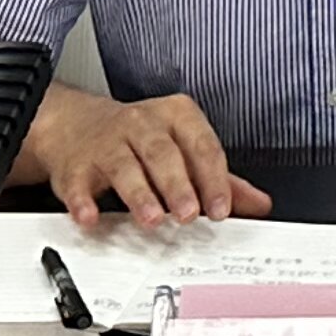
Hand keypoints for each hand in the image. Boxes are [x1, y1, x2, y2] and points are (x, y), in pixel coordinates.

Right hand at [24, 87, 272, 231]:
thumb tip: (259, 204)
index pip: (202, 146)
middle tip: (189, 214)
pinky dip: (83, 200)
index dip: (213, 179)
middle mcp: (142, 124)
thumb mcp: (183, 148)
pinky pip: (78, 182)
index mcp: (176, 117)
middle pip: (163, 153)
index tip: (220, 209)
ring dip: (139, 193)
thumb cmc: (140, 140)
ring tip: (151, 219)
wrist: (76, 125)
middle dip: (177, 185)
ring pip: (124, 165)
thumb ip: (219, 178)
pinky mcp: (75, 165)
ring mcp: (106, 142)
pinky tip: (91, 217)